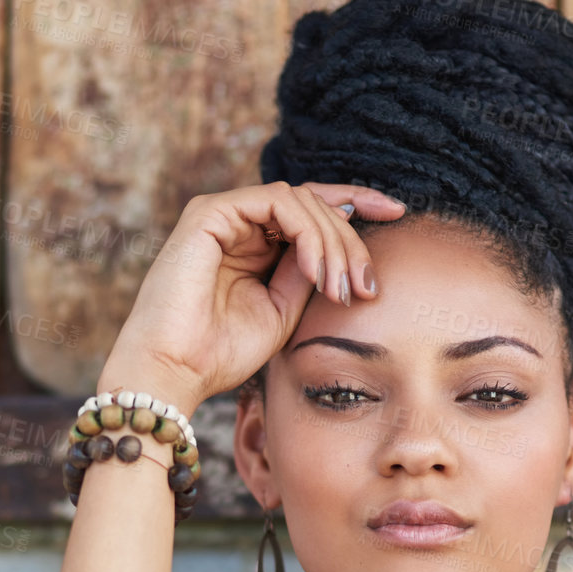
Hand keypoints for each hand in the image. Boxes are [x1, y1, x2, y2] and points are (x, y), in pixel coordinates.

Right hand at [99, 181, 405, 414]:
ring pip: (300, 199)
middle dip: (350, 241)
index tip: (398, 213)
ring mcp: (222, 213)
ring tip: (340, 288)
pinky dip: (308, 233)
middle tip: (365, 287)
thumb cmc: (221, 353)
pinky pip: (277, 201)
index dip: (357, 203)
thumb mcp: (284, 311)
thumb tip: (344, 247)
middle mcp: (237, 221)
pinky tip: (317, 271)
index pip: (311, 209)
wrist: (174, 372)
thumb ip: (310, 274)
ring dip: (332, 241)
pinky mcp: (209, 212)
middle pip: (313, 203)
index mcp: (253, 243)